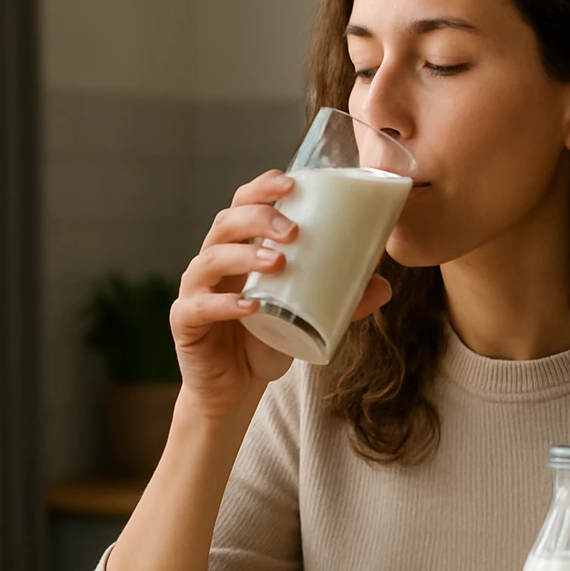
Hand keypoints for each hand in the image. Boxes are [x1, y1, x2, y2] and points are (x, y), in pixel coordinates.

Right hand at [171, 169, 392, 419]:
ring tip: (278, 261)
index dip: (262, 187)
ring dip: (244, 254)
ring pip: (210, 259)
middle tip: (293, 229)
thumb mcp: (308, 317)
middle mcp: (213, 262)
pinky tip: (250, 306)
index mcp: (239, 248)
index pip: (243, 204)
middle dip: (258, 217)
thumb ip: (341, 301)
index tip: (291, 182)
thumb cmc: (267, 341)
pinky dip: (224, 304)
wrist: (236, 388)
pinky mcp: (186, 322)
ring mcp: (195, 289)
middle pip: (226, 222)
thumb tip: (383, 285)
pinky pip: (198, 306)